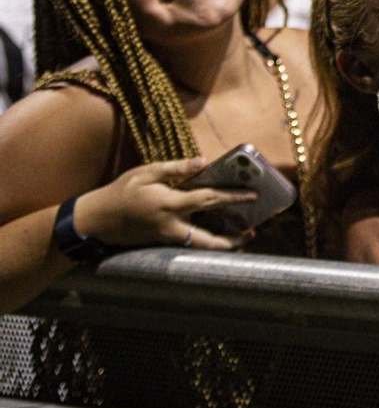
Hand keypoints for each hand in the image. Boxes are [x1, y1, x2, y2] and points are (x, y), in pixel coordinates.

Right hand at [73, 158, 254, 251]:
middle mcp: (171, 227)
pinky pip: (190, 244)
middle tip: (254, 230)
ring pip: (200, 247)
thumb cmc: (120, 192)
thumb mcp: (145, 173)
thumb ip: (176, 168)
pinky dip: (208, 241)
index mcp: (169, 204)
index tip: (253, 194)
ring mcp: (166, 239)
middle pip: (208, 239)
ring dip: (223, 244)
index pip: (208, 200)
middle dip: (234, 238)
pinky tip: (221, 233)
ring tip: (244, 236)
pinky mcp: (162, 243)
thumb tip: (204, 161)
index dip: (233, 197)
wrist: (95, 220)